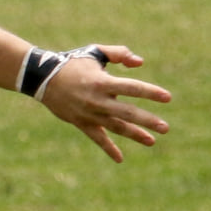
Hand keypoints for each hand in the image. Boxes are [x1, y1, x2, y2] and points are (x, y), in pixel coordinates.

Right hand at [37, 45, 171, 163]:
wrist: (43, 78)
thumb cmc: (73, 63)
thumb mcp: (96, 52)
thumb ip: (119, 53)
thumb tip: (140, 63)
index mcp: (102, 81)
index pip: (132, 88)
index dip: (151, 93)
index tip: (168, 98)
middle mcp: (97, 100)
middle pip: (127, 112)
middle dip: (147, 121)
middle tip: (165, 128)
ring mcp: (89, 114)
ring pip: (116, 127)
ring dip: (135, 134)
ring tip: (152, 141)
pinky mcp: (81, 123)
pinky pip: (97, 138)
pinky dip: (108, 148)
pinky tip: (120, 158)